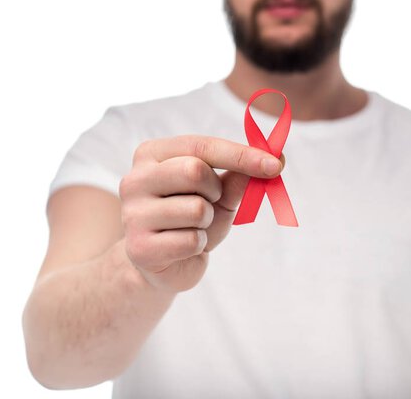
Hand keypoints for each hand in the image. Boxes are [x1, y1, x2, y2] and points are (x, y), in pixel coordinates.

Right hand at [119, 135, 283, 292]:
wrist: (165, 265)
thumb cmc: (191, 221)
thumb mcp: (219, 194)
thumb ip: (240, 176)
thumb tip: (277, 158)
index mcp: (152, 155)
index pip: (202, 146)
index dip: (242, 155)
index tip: (276, 164)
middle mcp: (135, 179)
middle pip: (194, 170)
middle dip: (215, 191)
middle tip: (209, 204)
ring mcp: (133, 214)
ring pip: (196, 209)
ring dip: (207, 222)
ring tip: (192, 228)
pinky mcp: (139, 248)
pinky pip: (191, 240)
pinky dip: (198, 245)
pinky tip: (183, 247)